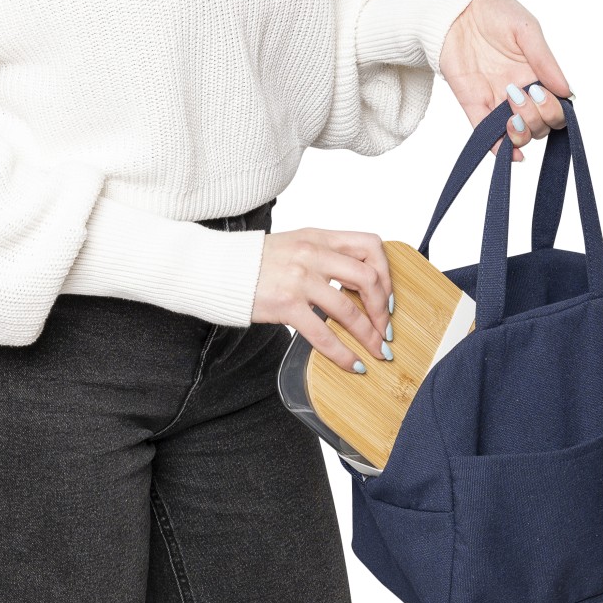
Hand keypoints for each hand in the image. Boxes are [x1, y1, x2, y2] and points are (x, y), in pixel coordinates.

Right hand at [252, 229, 393, 373]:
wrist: (215, 268)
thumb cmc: (253, 262)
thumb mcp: (294, 245)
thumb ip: (322, 256)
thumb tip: (351, 281)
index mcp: (318, 237)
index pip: (370, 246)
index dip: (386, 274)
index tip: (386, 297)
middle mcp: (313, 254)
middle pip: (368, 279)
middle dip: (383, 310)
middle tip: (385, 330)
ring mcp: (300, 279)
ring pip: (349, 310)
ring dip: (369, 335)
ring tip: (376, 352)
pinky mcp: (286, 305)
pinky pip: (323, 334)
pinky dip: (343, 354)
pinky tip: (352, 364)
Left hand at [440, 0, 571, 160]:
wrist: (456, 10)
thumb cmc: (494, 12)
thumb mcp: (526, 30)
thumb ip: (545, 61)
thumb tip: (567, 92)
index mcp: (536, 74)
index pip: (555, 107)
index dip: (555, 110)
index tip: (544, 93)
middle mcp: (519, 91)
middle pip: (539, 124)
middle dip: (538, 119)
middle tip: (524, 94)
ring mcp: (496, 100)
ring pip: (517, 133)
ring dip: (522, 132)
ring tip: (513, 114)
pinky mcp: (472, 105)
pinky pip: (486, 134)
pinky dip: (499, 148)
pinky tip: (511, 155)